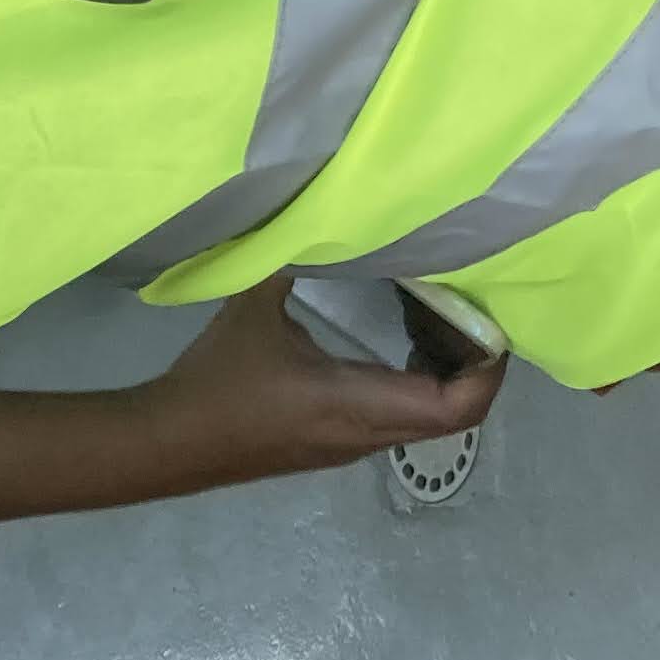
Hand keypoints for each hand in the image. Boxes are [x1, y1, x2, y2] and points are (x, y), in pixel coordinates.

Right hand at [149, 275, 505, 480]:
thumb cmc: (216, 381)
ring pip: (425, 420)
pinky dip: (412, 383)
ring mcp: (352, 445)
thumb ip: (293, 258)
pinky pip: (398, 418)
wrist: (169, 443)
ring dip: (441, 375)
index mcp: (358, 403)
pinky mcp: (334, 445)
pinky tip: (390, 342)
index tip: (490, 324)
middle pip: (453, 416)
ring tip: (430, 319)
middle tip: (464, 312)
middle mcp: (367, 433)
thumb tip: (319, 213)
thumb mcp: (254, 308)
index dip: (487, 370)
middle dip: (471, 366)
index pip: (455, 406)